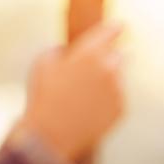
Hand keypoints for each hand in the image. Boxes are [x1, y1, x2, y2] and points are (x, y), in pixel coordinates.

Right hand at [18, 22, 125, 163]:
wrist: (50, 136)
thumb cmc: (43, 97)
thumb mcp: (43, 62)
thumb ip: (62, 49)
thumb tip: (69, 51)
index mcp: (90, 52)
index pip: (112, 30)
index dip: (115, 28)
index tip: (119, 27)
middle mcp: (110, 68)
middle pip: (121, 54)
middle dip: (111, 58)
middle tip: (98, 68)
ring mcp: (118, 90)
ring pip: (120, 78)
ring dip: (109, 80)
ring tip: (87, 94)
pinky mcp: (121, 110)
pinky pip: (119, 98)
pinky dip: (109, 100)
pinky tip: (90, 108)